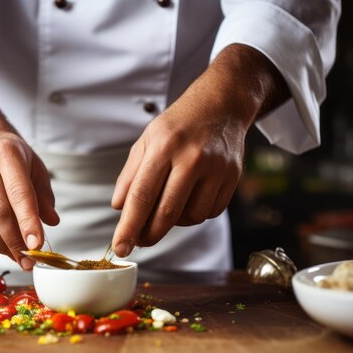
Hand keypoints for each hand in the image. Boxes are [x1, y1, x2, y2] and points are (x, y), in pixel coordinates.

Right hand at [0, 99, 58, 269]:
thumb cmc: (11, 158)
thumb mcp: (34, 168)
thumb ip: (43, 196)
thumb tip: (51, 222)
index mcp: (7, 153)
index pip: (19, 193)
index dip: (28, 221)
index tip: (37, 245)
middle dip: (15, 241)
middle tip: (29, 261)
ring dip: (1, 246)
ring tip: (16, 256)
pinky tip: (0, 247)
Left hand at [111, 44, 288, 256]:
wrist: (221, 104)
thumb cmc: (178, 125)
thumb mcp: (146, 141)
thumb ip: (130, 175)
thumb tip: (119, 208)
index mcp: (164, 146)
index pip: (142, 195)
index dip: (129, 226)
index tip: (120, 247)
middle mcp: (192, 158)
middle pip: (167, 212)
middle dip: (149, 234)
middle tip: (138, 241)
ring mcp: (216, 168)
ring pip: (190, 217)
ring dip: (174, 222)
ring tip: (166, 208)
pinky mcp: (233, 177)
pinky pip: (210, 212)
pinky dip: (194, 214)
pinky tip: (187, 200)